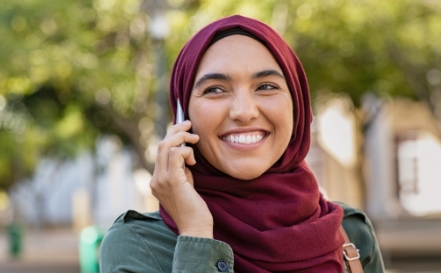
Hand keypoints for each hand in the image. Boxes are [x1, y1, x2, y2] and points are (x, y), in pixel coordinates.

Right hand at [150, 120, 213, 237]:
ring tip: (195, 141)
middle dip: (176, 130)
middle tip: (189, 124)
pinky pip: (175, 154)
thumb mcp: (185, 184)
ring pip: (165, 146)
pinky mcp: (172, 181)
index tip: (184, 129)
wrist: (195, 228)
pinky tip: (193, 161)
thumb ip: (181, 169)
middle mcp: (155, 179)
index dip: (171, 136)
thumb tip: (186, 152)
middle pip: (161, 144)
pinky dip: (186, 151)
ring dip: (182, 139)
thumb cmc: (194, 208)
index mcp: (157, 180)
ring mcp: (161, 180)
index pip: (160, 151)